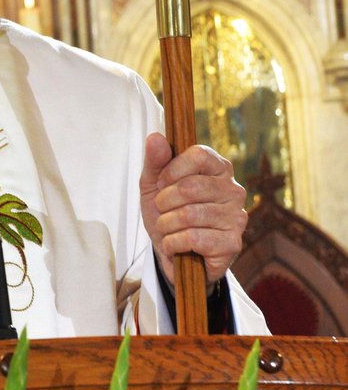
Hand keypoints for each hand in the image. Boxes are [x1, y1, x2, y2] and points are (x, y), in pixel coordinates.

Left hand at [139, 132, 246, 288]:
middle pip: (190, 187)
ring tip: (167, 229)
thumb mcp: (153, 185)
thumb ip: (155, 160)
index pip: (199, 154)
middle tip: (162, 211)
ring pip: (189, 215)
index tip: (161, 183)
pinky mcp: (233, 243)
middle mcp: (234, 190)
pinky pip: (193, 238)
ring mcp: (237, 217)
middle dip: (164, 202)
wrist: (173, 253)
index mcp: (219, 168)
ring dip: (166, 225)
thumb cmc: (167, 213)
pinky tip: (175, 245)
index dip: (172, 169)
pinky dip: (173, 243)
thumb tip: (155, 136)